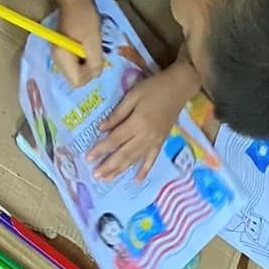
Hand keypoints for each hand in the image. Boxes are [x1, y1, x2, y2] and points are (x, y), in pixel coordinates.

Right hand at [55, 0, 106, 87]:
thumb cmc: (84, 17)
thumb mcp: (93, 40)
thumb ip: (95, 61)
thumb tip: (97, 74)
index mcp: (62, 58)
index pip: (77, 81)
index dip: (89, 74)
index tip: (95, 58)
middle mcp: (57, 60)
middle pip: (76, 78)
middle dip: (89, 69)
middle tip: (95, 51)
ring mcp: (59, 55)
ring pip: (77, 70)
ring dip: (88, 62)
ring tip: (92, 46)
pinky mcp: (63, 50)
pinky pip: (76, 62)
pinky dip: (84, 56)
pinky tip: (88, 44)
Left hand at [88, 65, 192, 181]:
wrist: (179, 87)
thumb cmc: (154, 87)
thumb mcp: (133, 95)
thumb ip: (117, 113)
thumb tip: (101, 128)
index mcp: (137, 123)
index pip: (115, 140)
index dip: (101, 150)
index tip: (88, 158)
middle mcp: (145, 136)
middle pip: (123, 154)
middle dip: (108, 166)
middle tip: (95, 176)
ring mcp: (154, 141)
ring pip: (134, 159)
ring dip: (120, 171)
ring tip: (107, 180)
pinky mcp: (161, 142)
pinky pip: (151, 160)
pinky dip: (144, 171)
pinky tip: (136, 181)